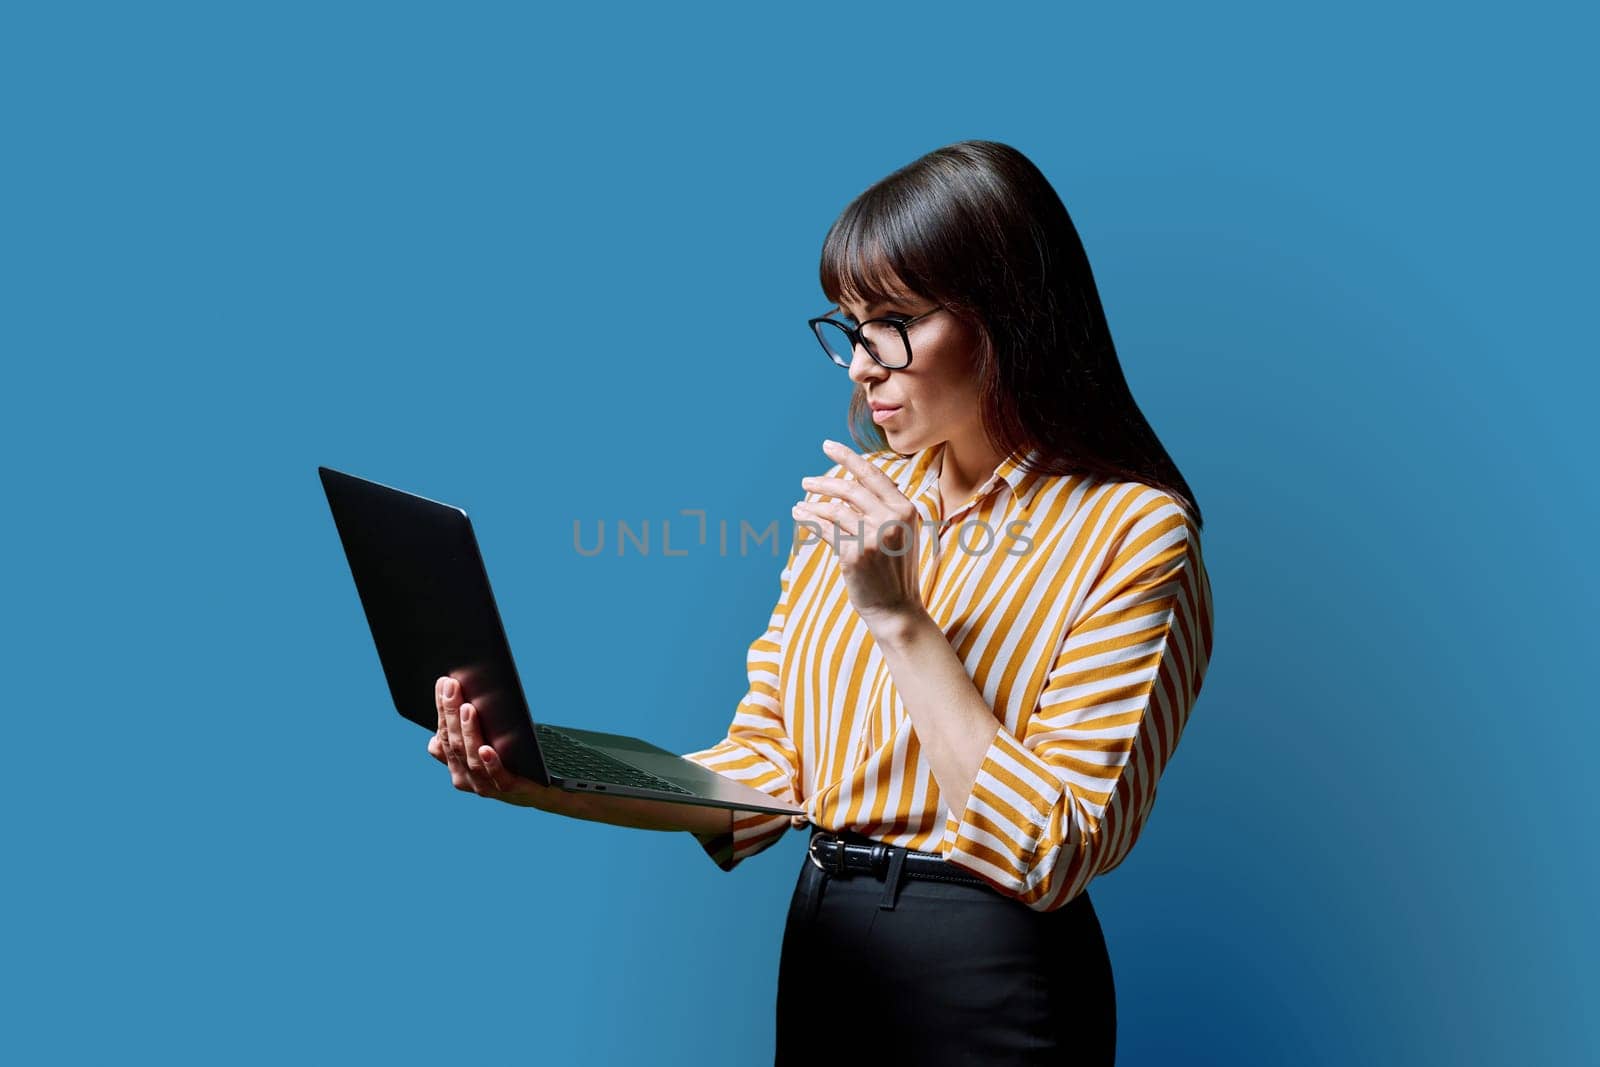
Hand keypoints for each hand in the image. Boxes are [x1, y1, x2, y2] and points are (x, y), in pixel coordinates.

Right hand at [430, 674, 573, 811]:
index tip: (444, 683)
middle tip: (453, 686)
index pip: (443, 735)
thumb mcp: (485, 740)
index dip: (442, 709)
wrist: (538, 788)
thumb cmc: (509, 757)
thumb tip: (454, 697)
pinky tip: (487, 748)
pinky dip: (490, 762)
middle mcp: (465, 776)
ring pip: (471, 757)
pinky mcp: (508, 788)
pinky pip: (497, 776)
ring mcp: (484, 784)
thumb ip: (467, 728)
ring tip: (468, 708)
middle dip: (451, 713)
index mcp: (455, 763)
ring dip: (468, 732)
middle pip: (454, 743)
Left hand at [792, 439, 929, 628]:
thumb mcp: (901, 534)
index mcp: (906, 509)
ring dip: (813, 504)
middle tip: (806, 482)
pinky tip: (800, 515)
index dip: (848, 458)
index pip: (873, 475)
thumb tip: (849, 490)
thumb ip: (883, 509)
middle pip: (850, 489)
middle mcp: (891, 519)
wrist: (897, 609)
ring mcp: (872, 537)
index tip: (828, 446)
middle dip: (823, 483)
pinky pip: (825, 530)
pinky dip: (809, 520)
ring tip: (800, 503)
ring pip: (834, 509)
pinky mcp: (854, 554)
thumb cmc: (896, 570)